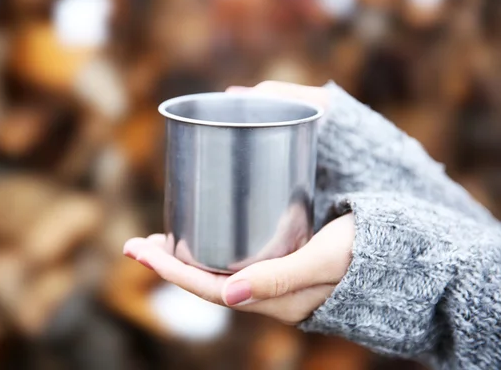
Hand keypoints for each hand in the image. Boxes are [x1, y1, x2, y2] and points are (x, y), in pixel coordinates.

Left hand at [123, 213, 353, 324]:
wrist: (400, 258)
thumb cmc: (366, 253)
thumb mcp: (324, 260)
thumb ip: (281, 278)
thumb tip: (227, 296)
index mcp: (274, 300)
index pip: (208, 289)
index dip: (171, 271)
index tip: (140, 250)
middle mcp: (268, 296)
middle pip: (206, 282)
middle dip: (168, 264)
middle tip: (137, 242)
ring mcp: (274, 283)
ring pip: (219, 273)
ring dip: (186, 258)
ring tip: (160, 240)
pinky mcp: (283, 266)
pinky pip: (237, 264)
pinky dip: (212, 252)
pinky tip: (205, 237)